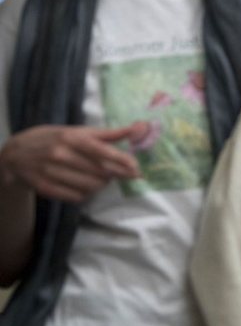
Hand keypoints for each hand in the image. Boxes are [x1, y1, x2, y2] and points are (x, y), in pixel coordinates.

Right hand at [0, 123, 144, 202]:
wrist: (16, 153)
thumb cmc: (55, 139)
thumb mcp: (78, 131)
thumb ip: (109, 134)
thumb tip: (139, 128)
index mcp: (72, 138)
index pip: (104, 152)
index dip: (123, 162)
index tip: (137, 169)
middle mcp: (61, 154)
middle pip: (100, 172)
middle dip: (113, 175)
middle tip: (115, 173)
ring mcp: (51, 172)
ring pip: (90, 187)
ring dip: (100, 185)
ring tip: (98, 178)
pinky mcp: (45, 187)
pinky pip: (76, 197)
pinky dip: (85, 194)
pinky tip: (83, 186)